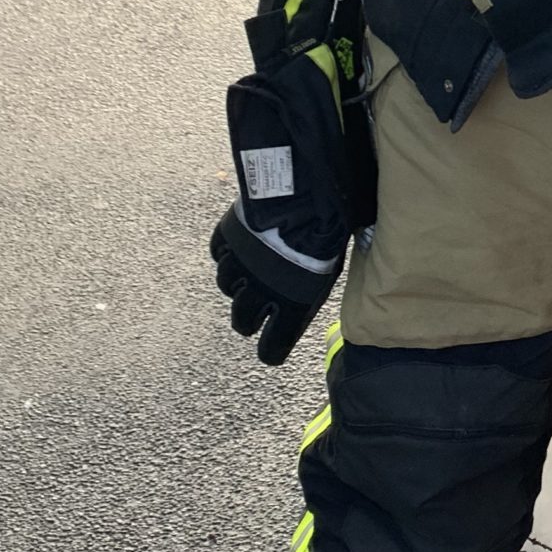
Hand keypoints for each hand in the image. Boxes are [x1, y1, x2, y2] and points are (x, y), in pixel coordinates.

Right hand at [210, 207, 338, 366]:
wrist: (304, 198)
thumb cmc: (327, 233)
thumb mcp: (331, 268)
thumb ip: (315, 286)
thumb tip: (319, 287)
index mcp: (292, 306)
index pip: (274, 345)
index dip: (271, 351)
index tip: (270, 353)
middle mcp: (260, 292)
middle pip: (242, 321)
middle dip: (246, 321)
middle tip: (251, 317)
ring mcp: (240, 266)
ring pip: (227, 286)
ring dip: (236, 284)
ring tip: (245, 277)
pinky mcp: (227, 239)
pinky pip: (220, 253)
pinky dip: (226, 252)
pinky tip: (236, 248)